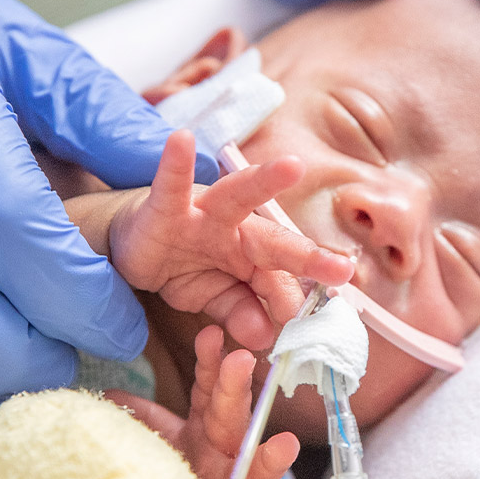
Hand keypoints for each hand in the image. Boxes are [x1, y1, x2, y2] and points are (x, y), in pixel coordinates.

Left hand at [107, 326, 299, 478]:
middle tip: (241, 360)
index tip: (211, 335)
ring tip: (285, 444)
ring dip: (270, 458)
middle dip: (236, 388)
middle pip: (232, 415)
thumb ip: (145, 418)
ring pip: (254, 467)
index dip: (210, 361)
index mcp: (207, 422)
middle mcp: (226, 447)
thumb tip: (111, 394)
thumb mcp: (168, 438)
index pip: (208, 386)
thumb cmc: (192, 466)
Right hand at [109, 131, 354, 348]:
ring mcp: (204, 214)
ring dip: (265, 180)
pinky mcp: (166, 207)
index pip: (282, 281)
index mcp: (254, 257)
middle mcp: (238, 229)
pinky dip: (174, 165)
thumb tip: (263, 338)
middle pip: (276, 241)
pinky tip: (181, 140)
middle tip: (343, 270)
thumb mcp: (214, 297)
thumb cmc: (186, 266)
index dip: (298, 303)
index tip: (320, 325)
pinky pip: (170, 186)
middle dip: (308, 255)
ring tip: (292, 167)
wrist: (136, 246)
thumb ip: (239, 312)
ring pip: (237, 195)